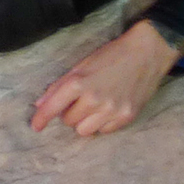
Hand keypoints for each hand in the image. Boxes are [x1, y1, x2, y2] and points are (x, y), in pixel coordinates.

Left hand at [31, 19, 183, 136]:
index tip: (35, 126)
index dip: (41, 118)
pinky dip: (101, 123)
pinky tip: (108, 108)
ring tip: (94, 106)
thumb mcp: (83, 64)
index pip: (54, 107)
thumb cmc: (113, 55)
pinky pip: (104, 131)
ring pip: (84, 130)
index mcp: (80, 82)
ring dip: (84, 121)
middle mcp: (94, 99)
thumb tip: (41, 104)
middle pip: (69, 121)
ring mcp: (111, 110)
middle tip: (80, 100)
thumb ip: (61, 85)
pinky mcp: (126, 117)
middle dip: (70, 112)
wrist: (148, 52)